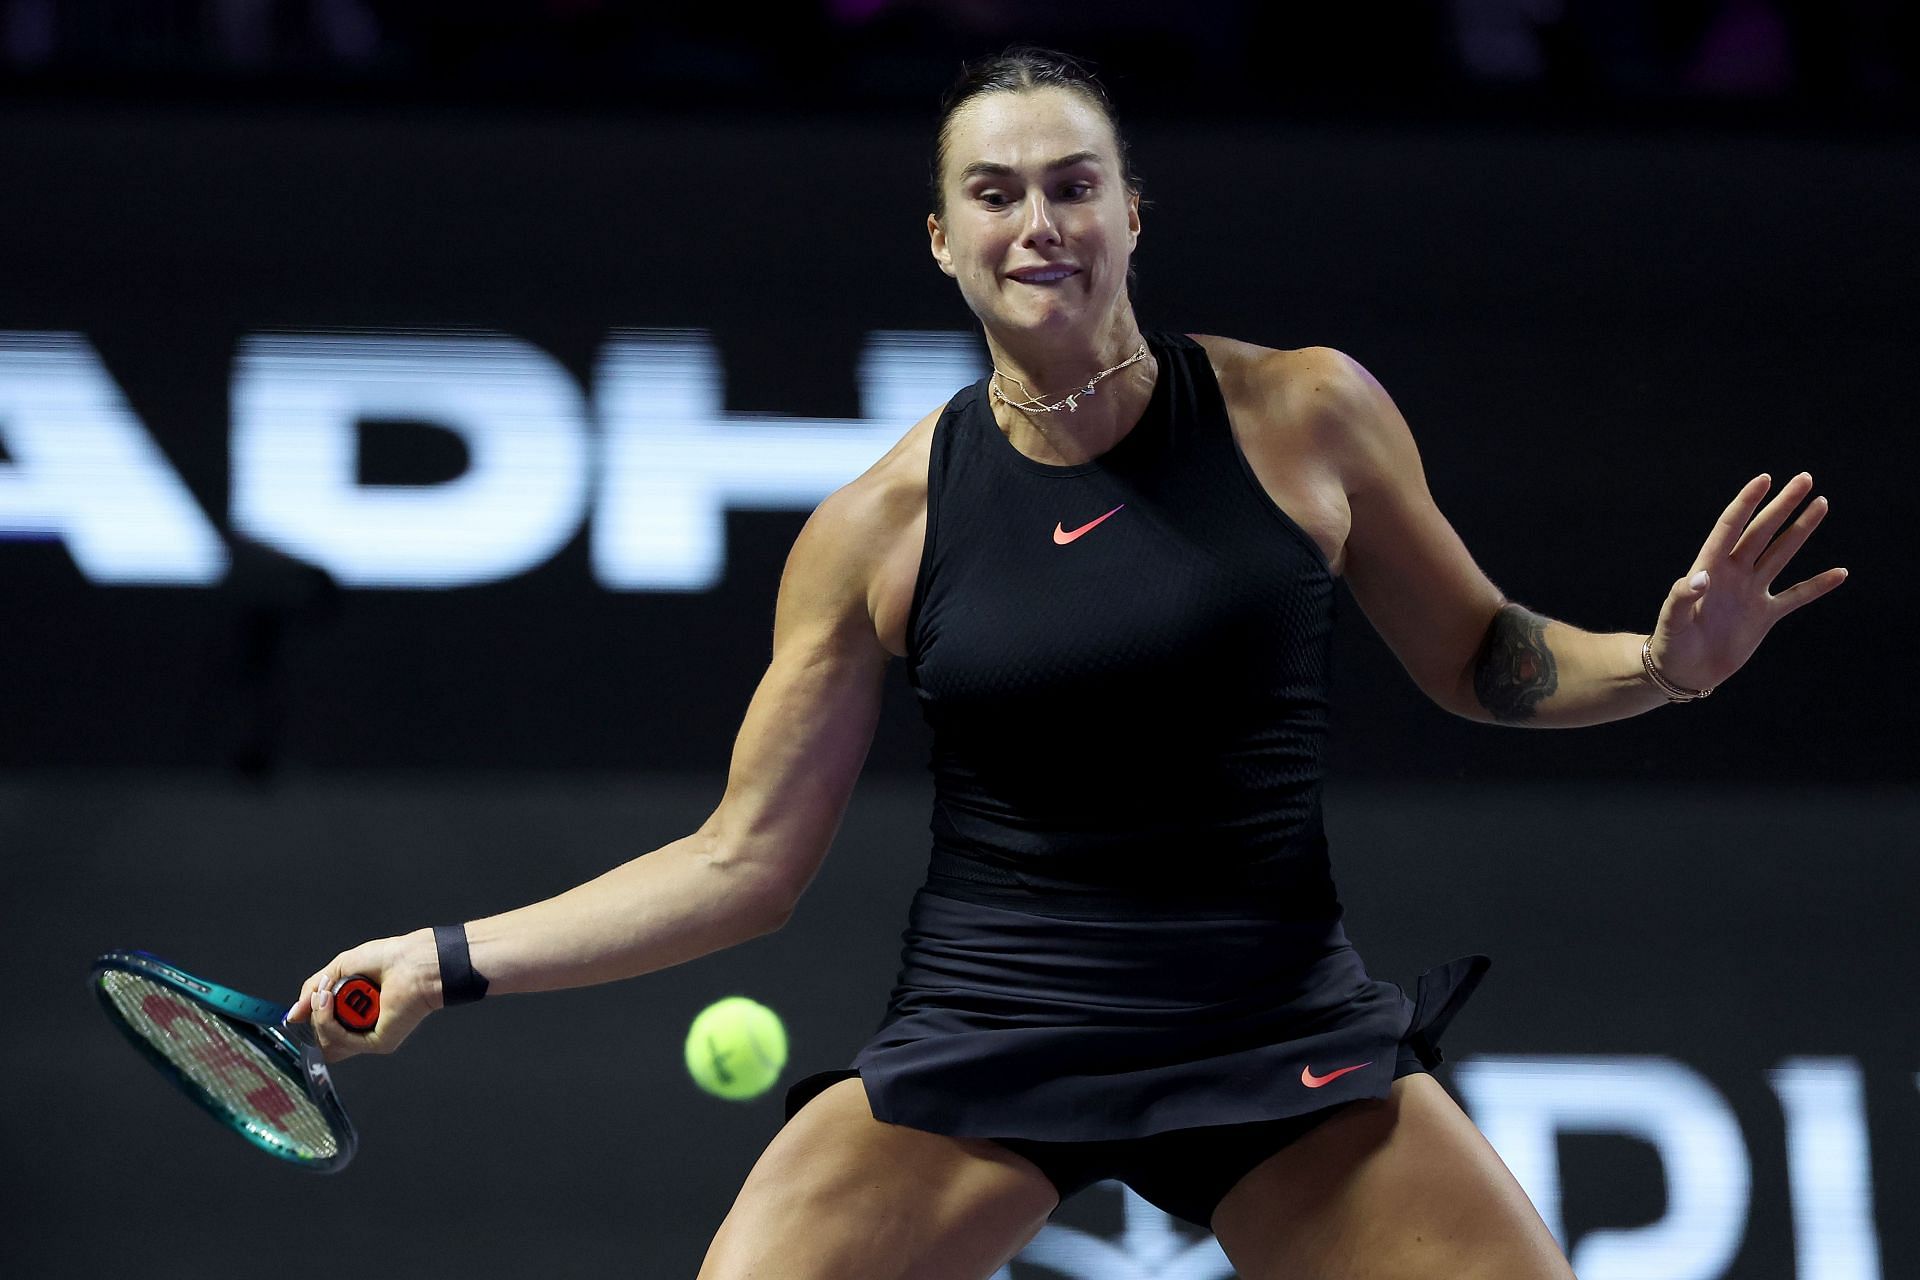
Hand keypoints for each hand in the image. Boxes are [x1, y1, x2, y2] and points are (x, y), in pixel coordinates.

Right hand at [287, 928, 442, 1063]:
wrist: (413, 960)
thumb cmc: (387, 959)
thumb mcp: (340, 969)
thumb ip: (313, 993)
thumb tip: (291, 1015)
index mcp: (354, 1015)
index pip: (322, 1033)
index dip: (312, 1019)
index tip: (309, 1001)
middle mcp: (362, 1030)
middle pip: (321, 1042)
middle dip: (315, 1015)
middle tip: (323, 992)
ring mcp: (369, 1038)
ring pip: (326, 1044)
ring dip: (319, 1017)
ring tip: (328, 993)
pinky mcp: (378, 1043)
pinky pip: (339, 1041)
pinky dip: (328, 1020)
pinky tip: (332, 1000)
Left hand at [1650, 472, 1846, 691]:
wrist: (1684, 670)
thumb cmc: (1671, 643)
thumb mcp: (1671, 621)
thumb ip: (1681, 598)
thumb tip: (1700, 577)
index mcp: (1709, 568)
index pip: (1730, 527)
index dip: (1746, 503)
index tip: (1764, 479)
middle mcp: (1733, 574)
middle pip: (1762, 532)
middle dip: (1782, 505)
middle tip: (1804, 478)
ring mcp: (1751, 591)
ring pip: (1781, 553)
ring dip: (1801, 530)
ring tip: (1821, 504)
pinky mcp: (1765, 614)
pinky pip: (1796, 596)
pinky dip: (1817, 585)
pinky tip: (1840, 573)